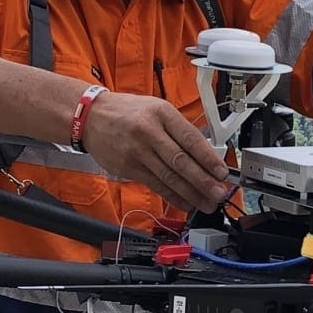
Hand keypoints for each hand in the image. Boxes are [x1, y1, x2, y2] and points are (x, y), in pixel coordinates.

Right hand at [83, 92, 229, 212]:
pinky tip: (185, 203)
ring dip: (191, 193)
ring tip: (206, 203)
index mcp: (162, 114)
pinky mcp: (128, 168)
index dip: (208, 158)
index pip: (190, 139)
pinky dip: (172, 197)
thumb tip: (206, 156)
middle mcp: (149, 132)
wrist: (90, 116)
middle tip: (219, 193)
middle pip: (180, 161)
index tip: (222, 172)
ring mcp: (137, 152)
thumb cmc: (128, 112)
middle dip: (203, 181)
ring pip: (168, 177)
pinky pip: (155, 185)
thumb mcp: (157, 109)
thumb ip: (179, 130)